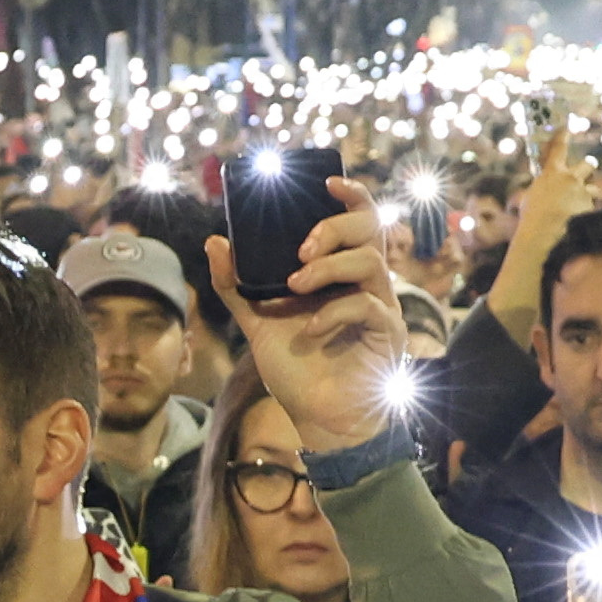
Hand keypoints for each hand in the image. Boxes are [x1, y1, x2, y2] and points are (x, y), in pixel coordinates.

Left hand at [212, 177, 400, 453]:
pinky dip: (333, 314)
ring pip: (371, 262)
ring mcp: (380, 307)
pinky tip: (310, 332)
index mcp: (340, 272)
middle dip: (332, 229)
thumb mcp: (258, 323)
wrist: (318, 420)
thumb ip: (237, 286)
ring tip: (295, 286)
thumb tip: (215, 242)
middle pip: (369, 229)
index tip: (326, 182)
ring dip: (329, 268)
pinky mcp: (387, 334)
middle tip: (300, 251)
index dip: (349, 194)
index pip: (357, 220)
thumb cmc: (297, 370)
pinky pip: (366, 307)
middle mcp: (365, 284)